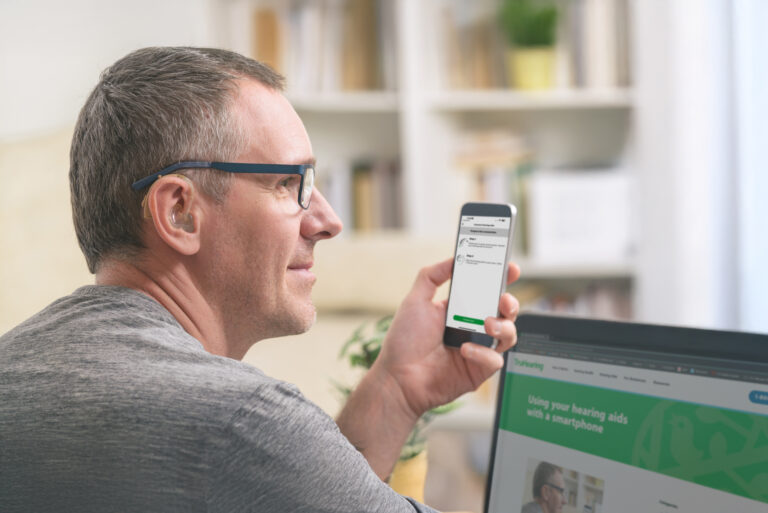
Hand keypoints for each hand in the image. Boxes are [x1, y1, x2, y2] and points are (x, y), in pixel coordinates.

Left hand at [372, 258, 520, 417]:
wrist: (398, 377)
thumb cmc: (404, 342)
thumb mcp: (415, 301)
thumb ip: (432, 276)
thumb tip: (453, 259)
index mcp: (460, 310)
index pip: (487, 291)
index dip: (502, 279)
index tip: (511, 269)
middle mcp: (472, 328)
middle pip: (505, 312)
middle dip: (511, 302)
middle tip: (503, 300)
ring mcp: (478, 349)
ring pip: (508, 334)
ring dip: (503, 326)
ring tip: (486, 325)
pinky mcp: (479, 370)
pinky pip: (495, 359)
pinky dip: (483, 353)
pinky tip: (464, 350)